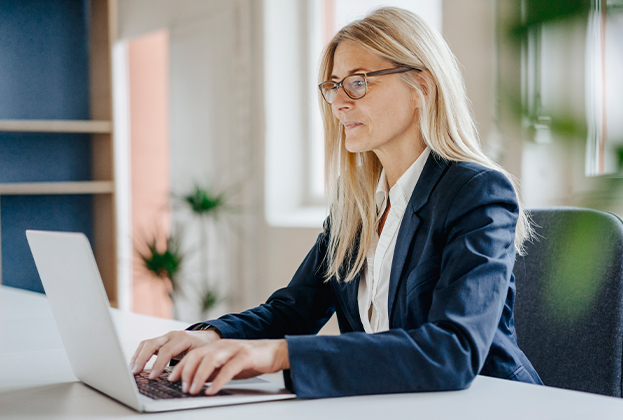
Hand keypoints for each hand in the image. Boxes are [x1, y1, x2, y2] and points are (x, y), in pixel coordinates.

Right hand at [130, 329, 220, 378]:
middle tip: (135, 372)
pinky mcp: (160, 341)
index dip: (157, 364)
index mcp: (182, 338)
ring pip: (146, 343)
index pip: (166, 350)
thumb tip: (178, 380)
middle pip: (151, 344)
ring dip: (137, 357)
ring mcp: (165, 337)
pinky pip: (146, 346)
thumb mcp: (200, 357)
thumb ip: (189, 367)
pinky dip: (139, 355)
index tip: (152, 377)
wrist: (206, 338)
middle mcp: (171, 335)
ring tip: (132, 370)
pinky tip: (135, 365)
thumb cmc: (204, 348)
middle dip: (141, 358)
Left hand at [168, 339, 289, 394]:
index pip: (192, 355)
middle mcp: (222, 345)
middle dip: (186, 372)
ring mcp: (234, 349)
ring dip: (199, 376)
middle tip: (182, 387)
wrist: (275, 352)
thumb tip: (195, 381)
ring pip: (210, 360)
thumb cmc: (251, 360)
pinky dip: (218, 381)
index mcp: (216, 346)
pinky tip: (211, 390)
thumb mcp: (227, 365)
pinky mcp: (246, 355)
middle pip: (197, 355)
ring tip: (193, 390)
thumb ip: (212, 370)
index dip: (180, 367)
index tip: (171, 379)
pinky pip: (229, 368)